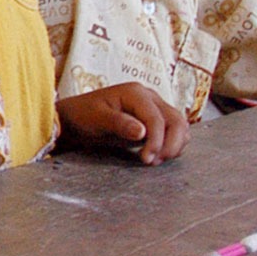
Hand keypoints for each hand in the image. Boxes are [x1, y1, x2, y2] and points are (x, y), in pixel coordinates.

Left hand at [56, 82, 189, 164]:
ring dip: (174, 145)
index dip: (156, 140)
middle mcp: (149, 97)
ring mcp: (154, 107)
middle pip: (176, 120)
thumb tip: (142, 132)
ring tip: (155, 160)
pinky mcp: (154, 120)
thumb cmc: (83, 115)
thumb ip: (119, 124)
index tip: (146, 159)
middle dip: (171, 144)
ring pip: (179, 125)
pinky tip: (158, 155)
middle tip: (154, 162)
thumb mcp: (97, 119)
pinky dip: (172, 144)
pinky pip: (174, 131)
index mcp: (136, 93)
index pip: (157, 118)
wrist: (76, 118)